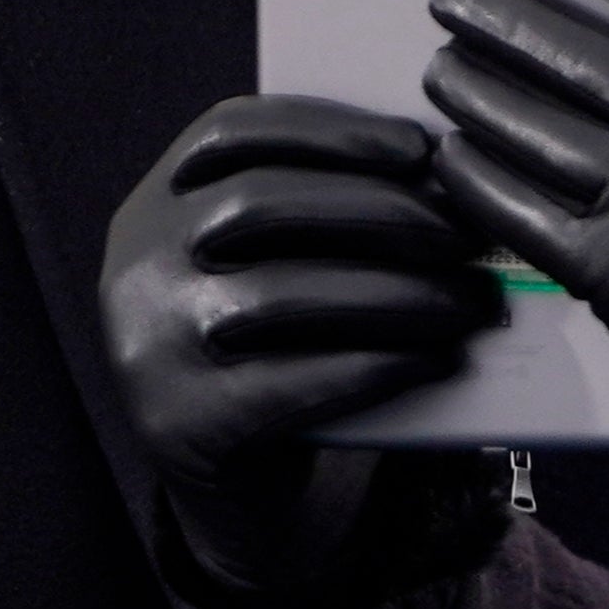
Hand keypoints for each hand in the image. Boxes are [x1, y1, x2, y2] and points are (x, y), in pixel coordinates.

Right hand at [99, 97, 501, 516]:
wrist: (226, 480)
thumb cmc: (273, 345)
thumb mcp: (263, 263)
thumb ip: (316, 207)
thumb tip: (445, 171)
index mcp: (156, 203)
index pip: (231, 130)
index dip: (330, 128)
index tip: (420, 146)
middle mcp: (136, 264)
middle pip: (263, 203)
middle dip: (383, 210)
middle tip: (468, 235)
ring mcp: (148, 344)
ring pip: (286, 293)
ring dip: (400, 291)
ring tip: (472, 300)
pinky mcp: (184, 421)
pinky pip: (296, 381)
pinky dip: (381, 365)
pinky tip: (440, 359)